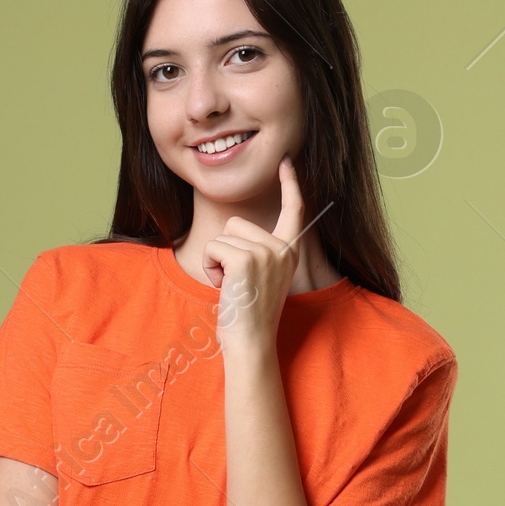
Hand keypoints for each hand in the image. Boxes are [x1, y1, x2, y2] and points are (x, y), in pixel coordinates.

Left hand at [202, 158, 303, 355]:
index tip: (285, 161)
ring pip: (223, 235)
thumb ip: (257, 252)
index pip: (294, 210)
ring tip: (231, 287)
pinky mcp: (246, 260)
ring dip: (217, 260)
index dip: (290, 184)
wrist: (251, 344)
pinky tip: (223, 287)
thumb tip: (236, 231)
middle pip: (237, 223)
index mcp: (288, 252)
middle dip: (226, 249)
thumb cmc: (248, 316)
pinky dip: (210, 267)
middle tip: (236, 283)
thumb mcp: (260, 277)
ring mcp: (266, 253)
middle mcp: (282, 249)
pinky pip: (213, 247)